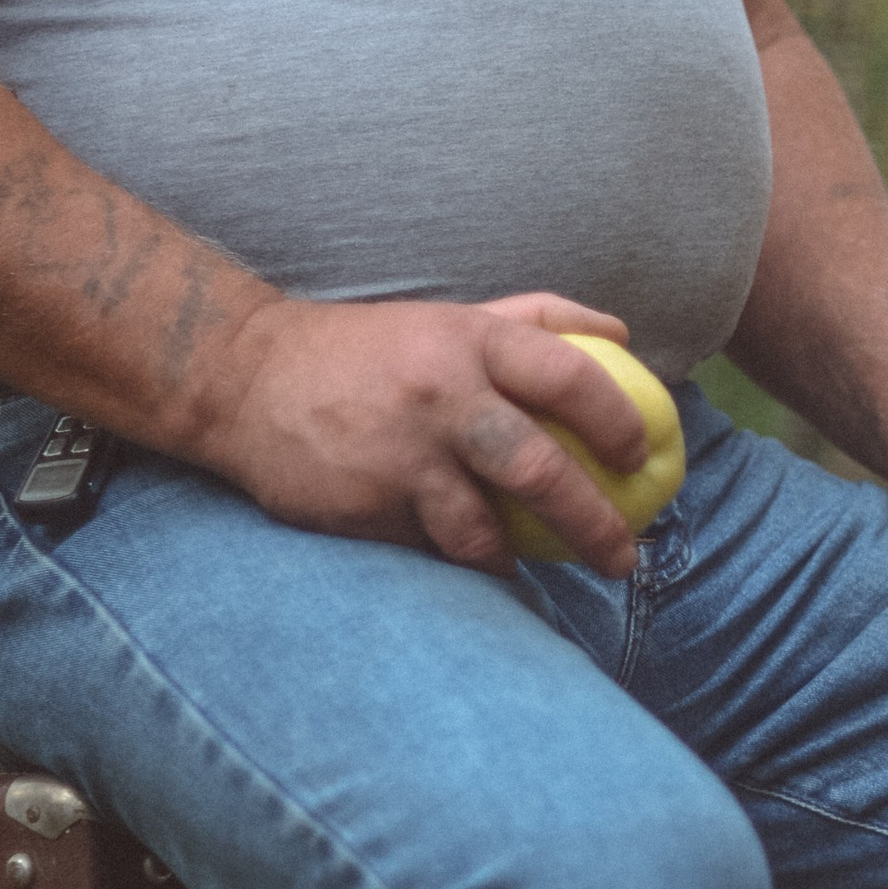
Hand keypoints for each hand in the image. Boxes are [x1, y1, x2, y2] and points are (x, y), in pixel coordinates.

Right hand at [192, 292, 654, 574]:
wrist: (245, 377)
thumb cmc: (372, 351)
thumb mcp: (452, 316)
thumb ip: (537, 317)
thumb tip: (624, 335)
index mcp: (470, 341)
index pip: (570, 377)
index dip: (619, 421)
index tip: (642, 458)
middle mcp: (440, 395)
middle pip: (540, 470)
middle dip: (596, 524)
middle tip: (625, 556)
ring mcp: (399, 457)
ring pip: (484, 533)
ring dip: (521, 563)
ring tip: (544, 572)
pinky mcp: (364, 507)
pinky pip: (431, 551)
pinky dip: (460, 564)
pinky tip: (476, 568)